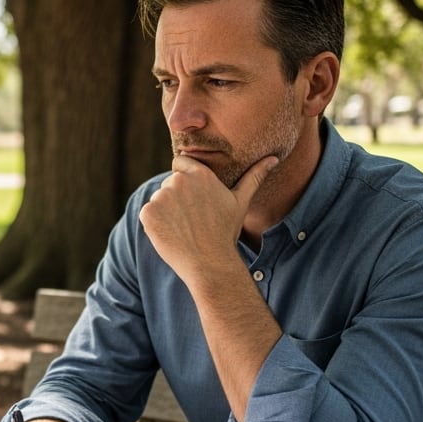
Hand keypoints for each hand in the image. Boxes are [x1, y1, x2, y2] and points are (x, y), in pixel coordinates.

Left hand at [140, 154, 276, 285]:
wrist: (209, 263)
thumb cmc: (225, 232)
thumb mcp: (240, 201)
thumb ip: (254, 176)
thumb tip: (274, 158)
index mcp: (200, 174)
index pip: (181, 162)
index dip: (186, 179)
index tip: (195, 198)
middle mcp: (178, 181)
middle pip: (170, 183)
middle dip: (177, 197)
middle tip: (193, 219)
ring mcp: (161, 197)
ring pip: (159, 199)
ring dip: (166, 211)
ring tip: (184, 227)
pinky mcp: (148, 213)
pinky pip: (148, 213)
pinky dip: (155, 223)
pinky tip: (172, 234)